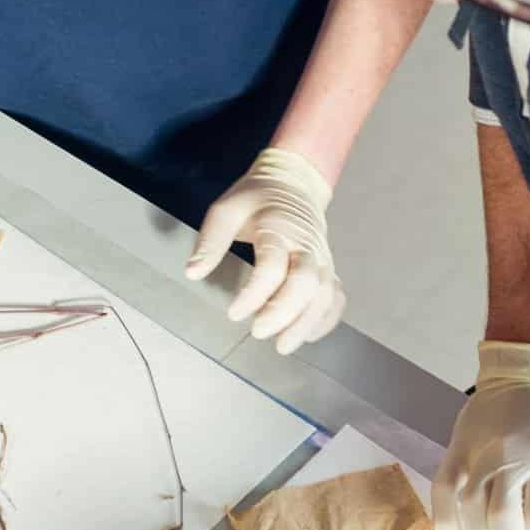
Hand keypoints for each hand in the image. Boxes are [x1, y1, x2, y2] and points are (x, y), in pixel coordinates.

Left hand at [185, 147, 344, 354]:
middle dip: (284, 312)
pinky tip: (307, 335)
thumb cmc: (257, 199)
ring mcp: (322, 258)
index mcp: (278, 227)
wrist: (293, 184)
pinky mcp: (329, 269)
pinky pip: (336, 298)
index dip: (255, 293)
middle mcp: (306, 245)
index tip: (234, 313)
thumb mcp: (226, 210)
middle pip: (306, 282)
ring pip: (324, 294)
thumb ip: (210, 242)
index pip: (272, 265)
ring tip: (283, 345)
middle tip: (259, 332)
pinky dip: (326, 319)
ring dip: (306, 323)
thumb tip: (193, 273)